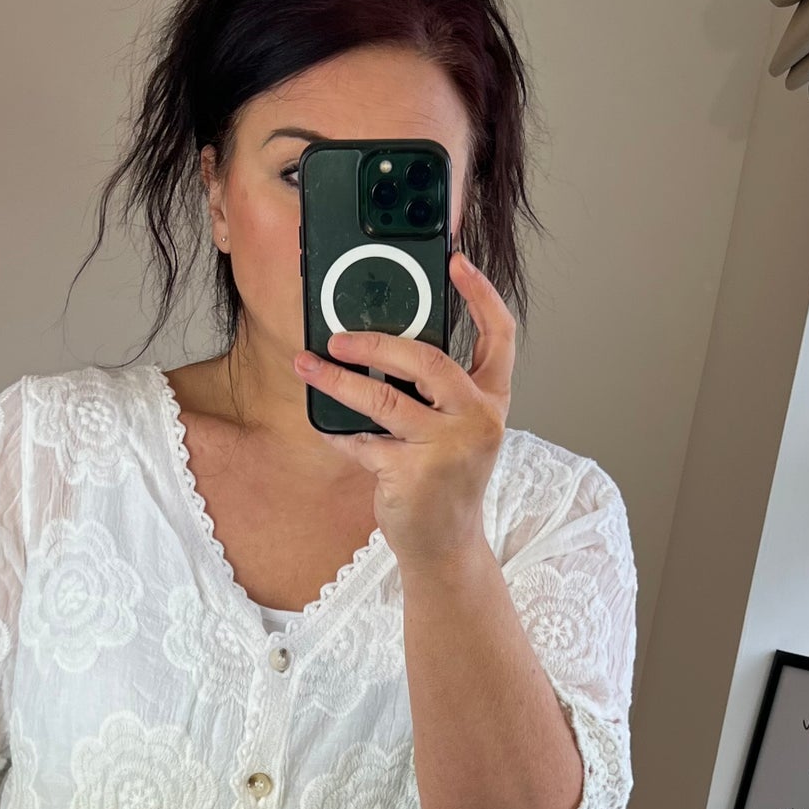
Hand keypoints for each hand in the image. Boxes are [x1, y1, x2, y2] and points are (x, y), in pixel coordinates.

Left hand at [292, 251, 512, 571]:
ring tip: (308, 365)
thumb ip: (436, 390)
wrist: (446, 546)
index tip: (457, 261)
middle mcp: (478, 418)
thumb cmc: (445, 480)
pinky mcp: (414, 473)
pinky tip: (327, 427)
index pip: (500, 335)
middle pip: (428, 359)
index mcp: (492, 399)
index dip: (481, 294)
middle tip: (339, 336)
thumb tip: (381, 341)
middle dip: (377, 341)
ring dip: (338, 380)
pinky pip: (362, 441)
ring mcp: (447, 447)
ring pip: (383, 398)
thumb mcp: (456, 429)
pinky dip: (338, 433)